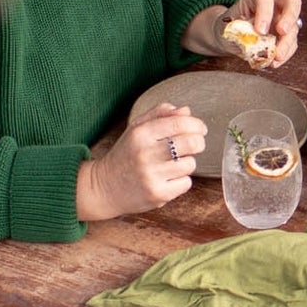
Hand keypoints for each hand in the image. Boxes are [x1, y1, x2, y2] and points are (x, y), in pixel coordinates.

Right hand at [76, 101, 205, 220]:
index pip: (179, 123)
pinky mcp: (158, 194)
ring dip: (187, 163)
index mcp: (140, 133)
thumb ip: (160, 115)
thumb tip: (186, 111)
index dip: (197, 125)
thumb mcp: (136, 128)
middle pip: (191, 143)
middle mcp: (145, 153)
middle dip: (199, 142)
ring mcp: (151, 175)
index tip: (200, 129)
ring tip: (173, 164)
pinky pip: (186, 183)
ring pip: (190, 164)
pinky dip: (182, 181)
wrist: (105, 187)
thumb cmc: (126, 155)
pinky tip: (168, 178)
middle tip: (196, 144)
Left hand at [219, 0, 303, 66]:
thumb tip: (251, 43)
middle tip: (282, 32)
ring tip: (276, 56)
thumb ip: (239, 32)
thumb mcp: (228, 26)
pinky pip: (291, 44)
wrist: (229, 35)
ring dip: (286, 44)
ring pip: (293, 28)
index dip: (264, 13)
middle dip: (289, 17)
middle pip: (292, 2)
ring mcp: (282, 19)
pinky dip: (285, 54)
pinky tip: (275, 61)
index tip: (260, 30)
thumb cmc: (228, 26)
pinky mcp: (286, 35)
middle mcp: (274, 3)